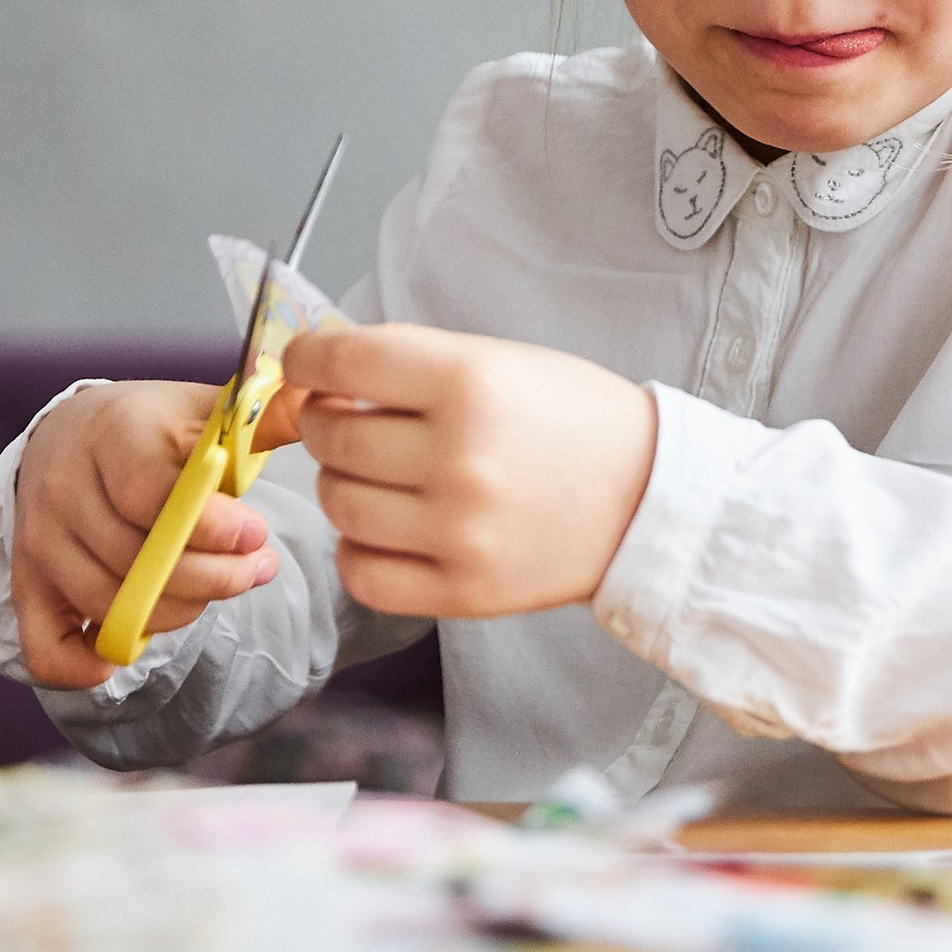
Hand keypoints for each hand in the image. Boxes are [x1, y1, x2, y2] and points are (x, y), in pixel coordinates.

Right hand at [9, 379, 278, 689]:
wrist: (71, 435)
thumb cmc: (153, 429)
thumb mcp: (207, 410)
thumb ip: (263, 415)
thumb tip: (316, 397)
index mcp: (110, 434)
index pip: (149, 493)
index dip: (209, 527)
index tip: (256, 535)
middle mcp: (62, 488)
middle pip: (135, 559)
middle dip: (213, 577)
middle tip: (257, 568)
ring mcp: (39, 543)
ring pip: (109, 605)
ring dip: (178, 611)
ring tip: (219, 586)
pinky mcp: (27, 587)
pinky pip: (46, 649)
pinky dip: (86, 665)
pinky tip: (131, 649)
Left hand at [266, 323, 656, 621]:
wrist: (647, 499)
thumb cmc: (572, 421)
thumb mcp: (499, 361)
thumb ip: (408, 365)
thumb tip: (314, 377)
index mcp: (469, 382)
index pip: (342, 363)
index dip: (305, 361)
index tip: (304, 365)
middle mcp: (458, 458)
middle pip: (332, 438)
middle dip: (325, 422)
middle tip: (348, 419)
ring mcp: (458, 532)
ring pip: (339, 505)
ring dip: (343, 484)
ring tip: (378, 475)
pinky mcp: (462, 591)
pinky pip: (362, 573)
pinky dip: (359, 548)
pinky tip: (388, 527)